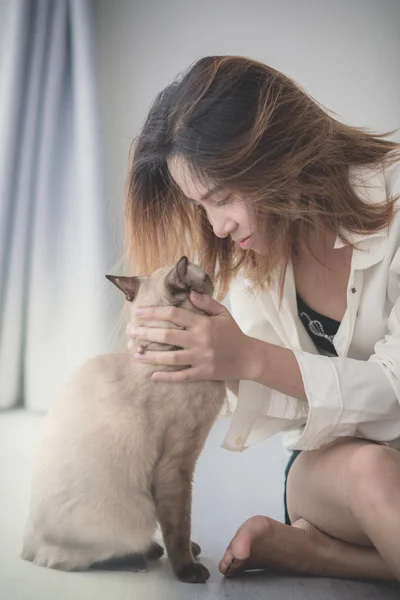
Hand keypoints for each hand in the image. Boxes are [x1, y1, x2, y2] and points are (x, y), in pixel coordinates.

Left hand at [128, 291, 255, 382]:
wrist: (249, 358)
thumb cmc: (233, 333)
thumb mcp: (223, 313)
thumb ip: (206, 302)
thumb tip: (190, 293)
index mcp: (203, 323)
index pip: (174, 314)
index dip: (154, 312)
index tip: (138, 311)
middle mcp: (199, 340)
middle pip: (167, 336)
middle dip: (146, 333)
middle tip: (130, 331)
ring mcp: (200, 358)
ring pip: (170, 358)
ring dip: (150, 356)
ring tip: (135, 354)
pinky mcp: (202, 373)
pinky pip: (182, 376)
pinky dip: (167, 377)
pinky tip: (152, 376)